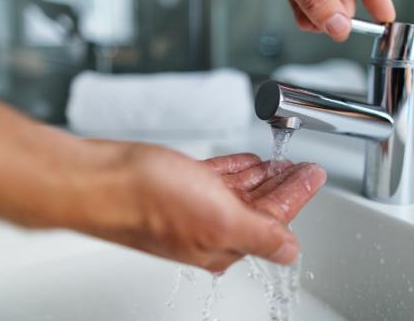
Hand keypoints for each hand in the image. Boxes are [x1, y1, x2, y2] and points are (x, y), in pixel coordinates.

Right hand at [0, 71, 324, 272]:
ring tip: (280, 162)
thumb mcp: (218, 218)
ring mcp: (192, 205)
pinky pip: (216, 177)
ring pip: (238, 190)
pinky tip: (245, 162)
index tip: (314, 173)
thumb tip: (290, 252)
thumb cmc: (148, 200)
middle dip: (283, 185)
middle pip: (258, 205)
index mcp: (223, 242)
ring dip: (261, 176)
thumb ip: (260, 235)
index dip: (298, 194)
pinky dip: (234, 168)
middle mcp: (208, 228)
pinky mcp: (176, 185)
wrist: (99, 180)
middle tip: (302, 166)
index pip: (274, 219)